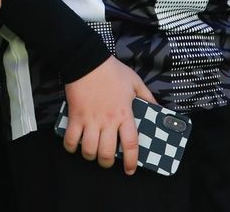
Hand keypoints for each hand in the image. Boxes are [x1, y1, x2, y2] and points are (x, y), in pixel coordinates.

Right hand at [63, 56, 154, 173]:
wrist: (87, 60)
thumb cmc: (112, 71)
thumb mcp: (135, 82)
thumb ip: (147, 97)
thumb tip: (158, 109)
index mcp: (124, 114)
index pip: (131, 144)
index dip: (131, 161)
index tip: (130, 170)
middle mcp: (107, 121)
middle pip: (107, 153)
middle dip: (107, 162)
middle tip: (107, 160)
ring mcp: (89, 120)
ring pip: (89, 150)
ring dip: (90, 156)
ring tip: (91, 153)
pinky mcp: (75, 116)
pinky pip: (70, 139)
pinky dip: (71, 147)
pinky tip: (74, 146)